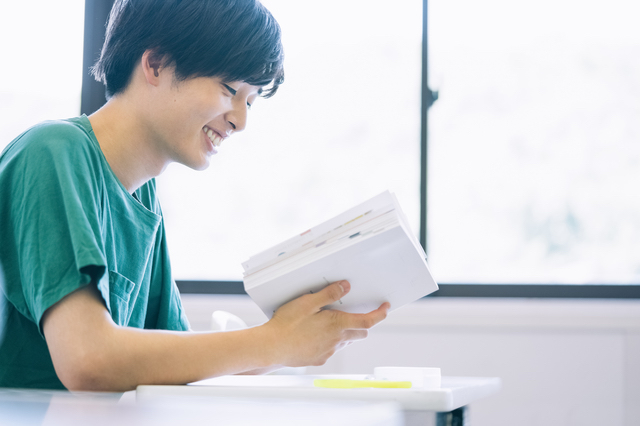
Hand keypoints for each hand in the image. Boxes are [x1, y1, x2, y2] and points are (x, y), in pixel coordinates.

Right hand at [260, 280, 389, 366]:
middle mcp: (337, 341)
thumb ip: (329, 294)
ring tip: (329, 321)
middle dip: (363, 323)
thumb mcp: (308, 302)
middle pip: (360, 333)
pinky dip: (330, 341)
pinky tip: (315, 334)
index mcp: (337, 325)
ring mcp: (328, 352)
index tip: (385, 308)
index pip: (367, 321)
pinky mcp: (318, 359)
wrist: (271, 348)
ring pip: (345, 342)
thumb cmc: (287, 324)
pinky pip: (331, 349)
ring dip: (345, 332)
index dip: (380, 314)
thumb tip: (346, 286)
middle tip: (357, 313)